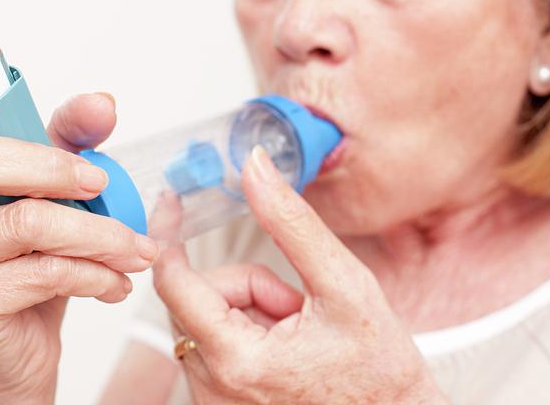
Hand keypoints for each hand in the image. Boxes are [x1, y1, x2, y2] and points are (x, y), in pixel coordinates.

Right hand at [0, 26, 156, 403]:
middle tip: (98, 180)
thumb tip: (102, 103)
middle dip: (46, 165)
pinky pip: (39, 272)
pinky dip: (93, 272)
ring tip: (133, 247)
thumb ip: (70, 136)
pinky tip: (114, 279)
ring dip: (96, 232)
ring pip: (20, 222)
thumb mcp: (50, 182)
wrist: (18, 344)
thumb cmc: (25, 255)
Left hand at [152, 146, 445, 403]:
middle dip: (244, 284)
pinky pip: (213, 343)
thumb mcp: (344, 285)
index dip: (169, 234)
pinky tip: (286, 348)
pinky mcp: (219, 400)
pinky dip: (245, 330)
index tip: (173, 200)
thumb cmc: (380, 371)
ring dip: (248, 307)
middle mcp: (212, 387)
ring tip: (298, 331)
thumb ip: (292, 222)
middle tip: (295, 303)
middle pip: (195, 296)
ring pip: (206, 316)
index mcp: (236, 361)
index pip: (173, 283)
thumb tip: (255, 167)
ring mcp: (213, 398)